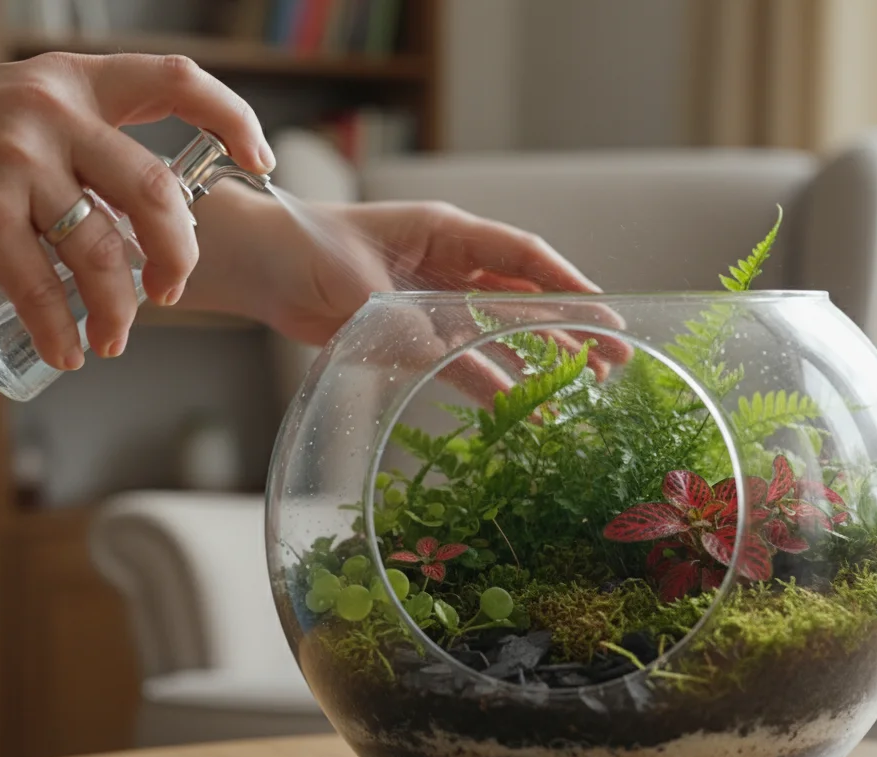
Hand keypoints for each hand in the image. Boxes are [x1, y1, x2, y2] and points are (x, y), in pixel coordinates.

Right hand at [0, 52, 273, 369]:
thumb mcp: (22, 111)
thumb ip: (84, 143)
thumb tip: (154, 214)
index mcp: (75, 81)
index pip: (178, 79)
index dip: (233, 118)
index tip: (260, 162)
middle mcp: (53, 111)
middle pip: (159, 192)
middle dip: (180, 255)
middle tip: (172, 292)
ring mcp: (17, 162)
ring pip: (105, 252)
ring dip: (121, 310)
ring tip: (113, 339)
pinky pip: (45, 289)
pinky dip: (63, 331)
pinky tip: (68, 353)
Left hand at [185, 192, 630, 405]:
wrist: (262, 267)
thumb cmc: (307, 250)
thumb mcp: (363, 286)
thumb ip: (413, 323)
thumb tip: (460, 365)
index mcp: (444, 230)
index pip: (520, 255)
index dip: (566, 283)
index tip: (605, 312)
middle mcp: (449, 263)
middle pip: (523, 295)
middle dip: (569, 327)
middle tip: (614, 360)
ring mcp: (435, 298)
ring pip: (501, 330)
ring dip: (538, 357)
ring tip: (583, 387)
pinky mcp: (414, 330)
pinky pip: (463, 357)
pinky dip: (492, 380)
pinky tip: (522, 404)